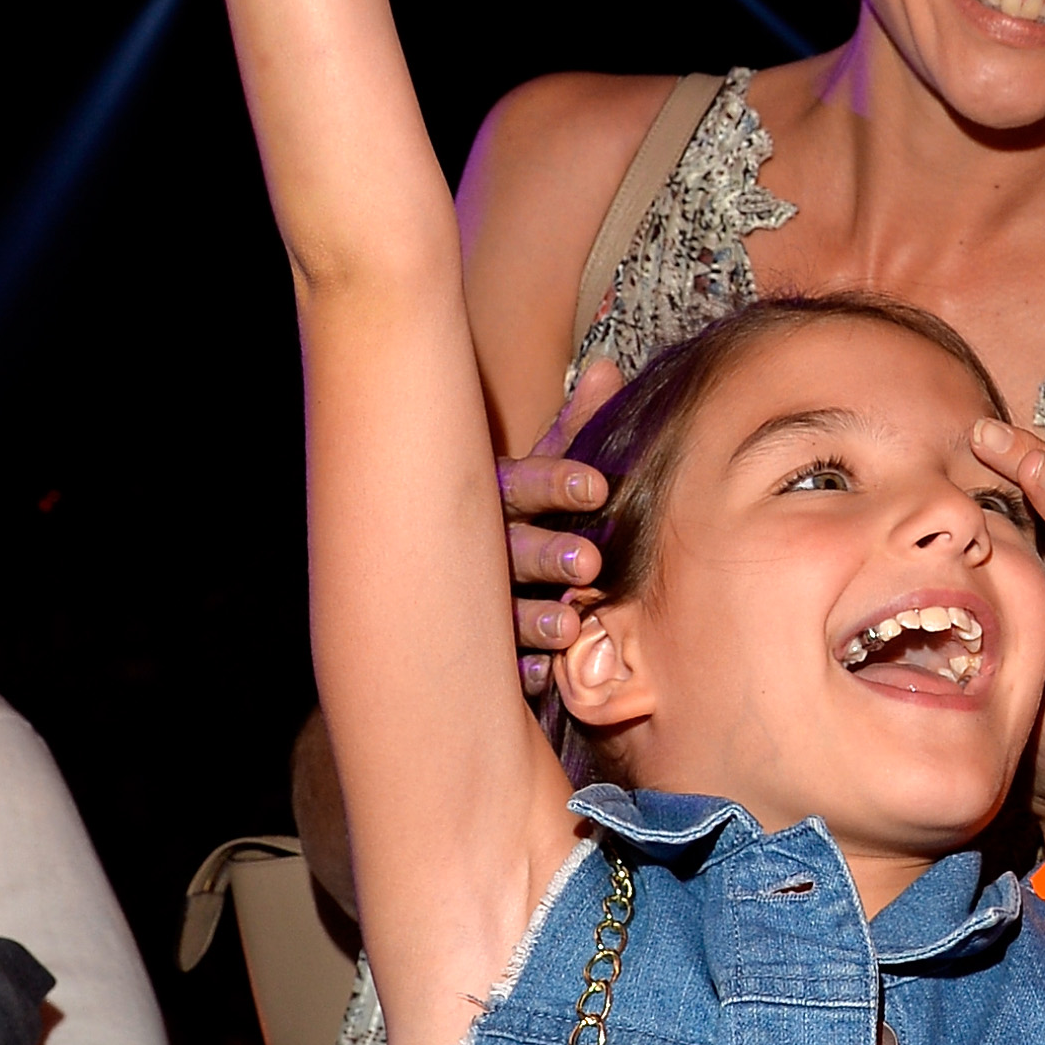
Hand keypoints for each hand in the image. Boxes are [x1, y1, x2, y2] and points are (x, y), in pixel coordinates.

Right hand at [503, 357, 626, 698]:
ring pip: (500, 609)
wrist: (438, 560)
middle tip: (588, 565)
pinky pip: (497, 660)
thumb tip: (606, 370)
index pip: (524, 482)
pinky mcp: (480, 643)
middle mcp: (480, 545)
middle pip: (511, 549)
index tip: (596, 485)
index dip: (557, 483)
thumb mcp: (541, 464)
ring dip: (535, 618)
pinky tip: (542, 675)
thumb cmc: (512, 507)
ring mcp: (475, 597)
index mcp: (495, 494)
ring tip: (570, 626)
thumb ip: (575, 426)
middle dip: (548, 556)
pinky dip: (519, 668)